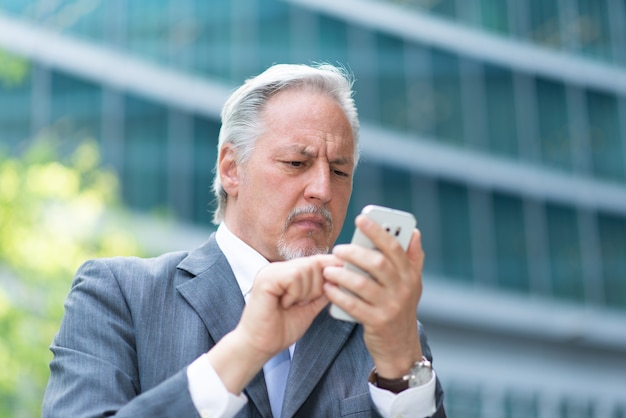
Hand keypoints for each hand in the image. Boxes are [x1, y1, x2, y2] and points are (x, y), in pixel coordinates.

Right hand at [208, 254, 340, 392]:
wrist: (260, 346)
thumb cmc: (281, 329)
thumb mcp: (310, 307)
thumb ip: (323, 292)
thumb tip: (343, 279)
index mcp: (288, 272)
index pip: (316, 261)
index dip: (330, 268)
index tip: (344, 274)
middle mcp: (279, 268)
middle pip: (314, 264)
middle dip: (316, 287)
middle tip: (301, 303)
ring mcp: (271, 271)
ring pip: (306, 269)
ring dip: (304, 292)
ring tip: (291, 304)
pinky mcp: (266, 278)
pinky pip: (294, 277)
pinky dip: (294, 294)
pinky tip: (284, 304)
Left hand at [323, 214, 423, 377]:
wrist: (400, 347)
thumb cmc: (400, 309)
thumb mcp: (412, 284)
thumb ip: (412, 258)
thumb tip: (414, 232)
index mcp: (410, 274)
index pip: (395, 247)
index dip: (377, 231)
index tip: (361, 218)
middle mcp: (403, 289)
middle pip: (377, 263)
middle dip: (354, 252)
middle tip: (338, 248)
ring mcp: (391, 306)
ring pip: (363, 284)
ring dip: (342, 274)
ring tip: (328, 269)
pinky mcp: (377, 322)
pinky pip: (353, 305)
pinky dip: (339, 295)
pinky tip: (328, 288)